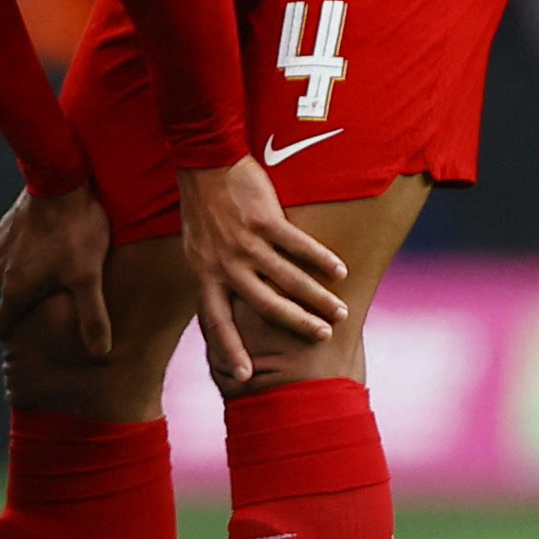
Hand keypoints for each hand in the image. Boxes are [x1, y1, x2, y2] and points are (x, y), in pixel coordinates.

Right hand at [0, 185, 113, 354]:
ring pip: (13, 271)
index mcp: (16, 290)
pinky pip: (16, 247)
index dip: (14, 335)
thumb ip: (93, 317)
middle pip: (11, 299)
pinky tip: (55, 240)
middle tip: (60, 297)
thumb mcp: (89, 277)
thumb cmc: (77, 232)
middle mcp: (1, 270)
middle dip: (30, 302)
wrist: (62, 180)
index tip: (30, 335)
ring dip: (31, 273)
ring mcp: (2, 246)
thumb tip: (99, 353)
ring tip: (62, 266)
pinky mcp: (8, 224)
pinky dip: (31, 249)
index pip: (1, 326)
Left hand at [178, 157, 348, 384]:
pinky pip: (298, 245)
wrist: (204, 162)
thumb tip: (232, 298)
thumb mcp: (197, 247)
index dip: (229, 348)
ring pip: (287, 278)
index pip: (215, 319)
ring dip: (317, 297)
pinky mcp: (264, 219)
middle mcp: (224, 263)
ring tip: (340, 311)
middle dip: (295, 323)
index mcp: (204, 272)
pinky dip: (321, 259)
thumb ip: (215, 272)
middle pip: (264, 304)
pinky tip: (341, 271)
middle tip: (322, 337)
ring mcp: (244, 242)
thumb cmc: (204, 208)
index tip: (243, 377)